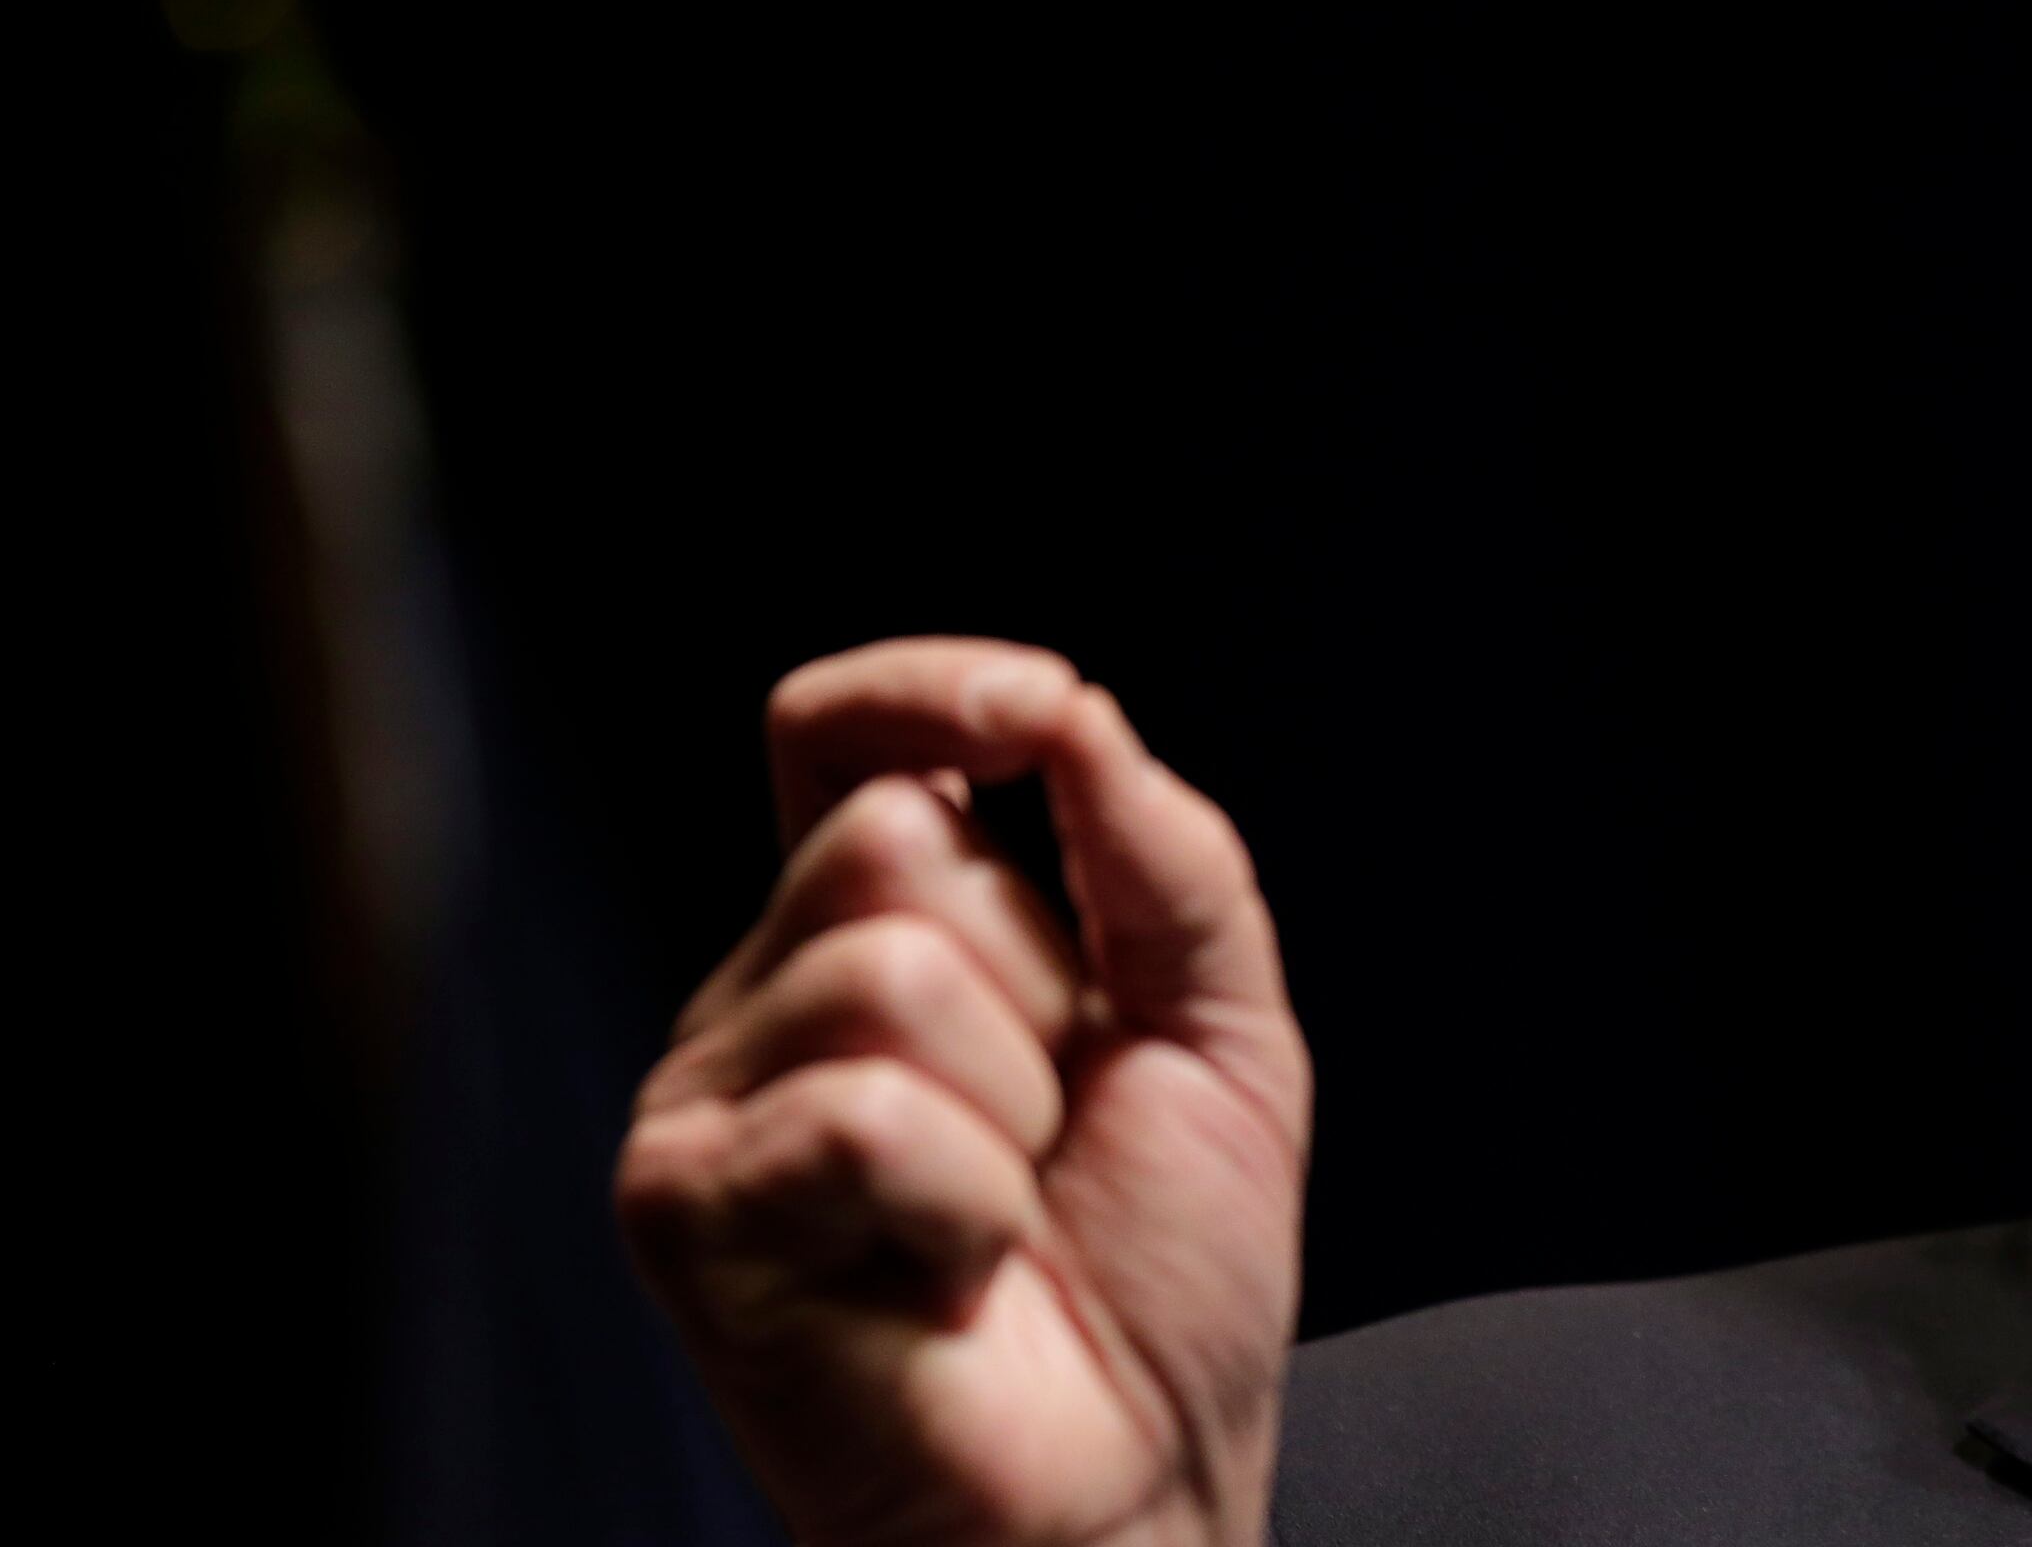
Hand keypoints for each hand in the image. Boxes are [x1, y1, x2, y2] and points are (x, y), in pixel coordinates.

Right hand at [619, 639, 1309, 1545]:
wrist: (1139, 1487)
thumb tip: (1070, 710)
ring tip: (1000, 1222)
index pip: (838, 733)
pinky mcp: (684, 1208)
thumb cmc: (1167, 1282)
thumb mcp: (1228, 1031)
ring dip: (1014, 1114)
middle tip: (1049, 1134)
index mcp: (887, 934)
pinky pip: (860, 1113)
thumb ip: (1165, 857)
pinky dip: (962, 1205)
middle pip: (894, 835)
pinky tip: (944, 1280)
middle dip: (1040, 979)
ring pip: (888, 970)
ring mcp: (713, 1099)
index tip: (1032, 711)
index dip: (919, 685)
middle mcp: (773, 997)